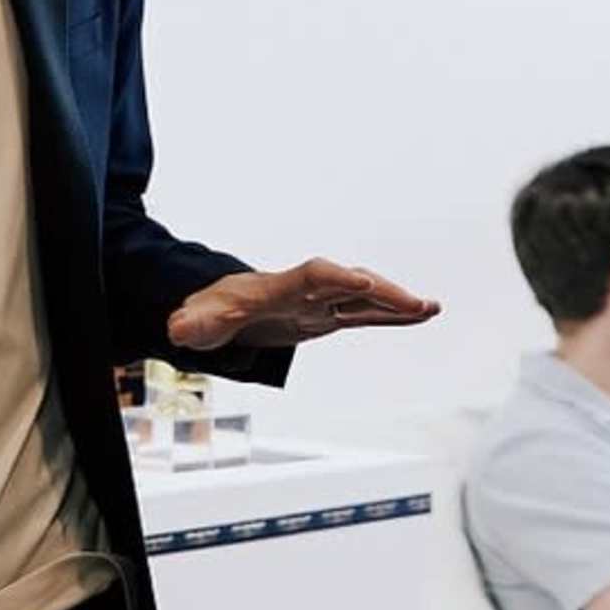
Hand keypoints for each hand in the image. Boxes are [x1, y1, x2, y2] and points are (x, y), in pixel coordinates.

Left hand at [166, 258, 438, 351]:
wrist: (216, 306)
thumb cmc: (207, 311)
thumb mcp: (195, 322)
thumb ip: (191, 325)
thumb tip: (178, 330)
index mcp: (276, 288)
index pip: (312, 278)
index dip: (337, 279)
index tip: (362, 284)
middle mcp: (304, 291)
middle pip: (348, 284)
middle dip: (381, 292)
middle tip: (414, 302)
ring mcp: (319, 302)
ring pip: (364, 298)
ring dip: (396, 302)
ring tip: (430, 307)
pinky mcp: (327, 316)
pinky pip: (365, 314)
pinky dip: (393, 314)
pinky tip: (422, 315)